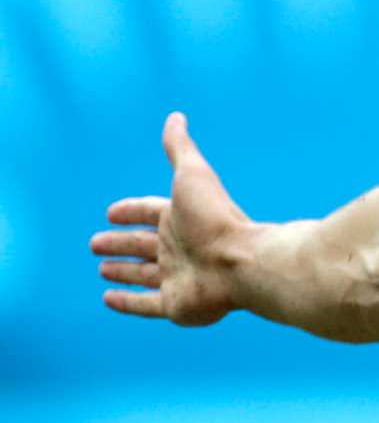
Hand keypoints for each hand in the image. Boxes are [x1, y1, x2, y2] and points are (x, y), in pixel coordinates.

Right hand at [91, 113, 250, 323]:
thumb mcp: (192, 175)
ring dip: (123, 271)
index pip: (149, 213)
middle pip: (142, 245)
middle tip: (94, 242)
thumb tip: (175, 117)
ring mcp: (177, 277)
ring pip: (143, 274)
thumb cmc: (216, 218)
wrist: (241, 261)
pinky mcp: (176, 305)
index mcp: (181, 219)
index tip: (111, 212)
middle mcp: (179, 248)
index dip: (130, 212)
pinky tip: (108, 298)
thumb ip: (180, 148)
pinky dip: (126, 302)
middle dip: (120, 242)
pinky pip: (144, 304)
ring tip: (102, 268)